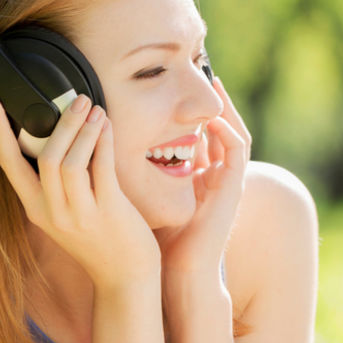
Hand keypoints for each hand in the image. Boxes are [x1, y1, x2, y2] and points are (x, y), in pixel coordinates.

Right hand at [0, 96, 160, 291]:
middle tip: (77, 98)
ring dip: (84, 129)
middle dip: (60, 122)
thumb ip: (58, 185)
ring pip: (71, 162)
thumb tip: (61, 138)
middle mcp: (53, 212)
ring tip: (94, 108)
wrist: (125, 277)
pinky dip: (104, 141)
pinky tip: (107, 126)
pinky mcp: (108, 211)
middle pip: (44, 157)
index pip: (9, 165)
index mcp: (36, 209)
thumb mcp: (66, 215)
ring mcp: (80, 214)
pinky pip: (102, 168)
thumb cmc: (100, 239)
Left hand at [155, 78, 250, 306]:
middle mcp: (217, 176)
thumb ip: (133, 175)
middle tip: (206, 72)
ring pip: (235, 132)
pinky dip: (228, 129)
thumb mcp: (144, 197)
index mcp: (199, 179)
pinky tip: (213, 116)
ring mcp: (229, 181)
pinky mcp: (235, 187)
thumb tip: (104, 150)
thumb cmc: (159, 241)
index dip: (195, 111)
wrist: (180, 270)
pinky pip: (239, 149)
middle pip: (223, 129)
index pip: (202, 135)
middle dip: (216, 101)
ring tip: (215, 81)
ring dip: (226, 107)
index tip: (179, 89)